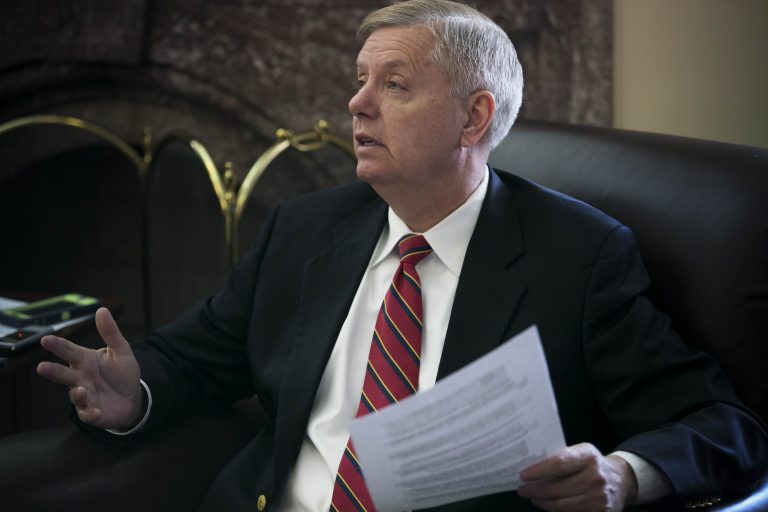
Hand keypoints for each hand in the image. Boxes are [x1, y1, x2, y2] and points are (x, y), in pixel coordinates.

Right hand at [36, 307, 142, 428]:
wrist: (133, 397)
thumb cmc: (122, 373)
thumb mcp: (121, 350)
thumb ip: (110, 332)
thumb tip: (101, 310)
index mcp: (86, 361)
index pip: (69, 351)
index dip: (58, 345)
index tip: (45, 339)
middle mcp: (81, 378)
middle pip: (64, 374)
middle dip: (53, 371)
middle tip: (42, 367)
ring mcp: (85, 396)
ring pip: (75, 395)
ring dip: (76, 393)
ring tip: (81, 390)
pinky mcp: (92, 412)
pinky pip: (88, 414)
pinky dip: (90, 413)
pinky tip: (96, 411)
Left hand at [517, 443, 637, 511]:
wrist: (622, 480)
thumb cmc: (593, 464)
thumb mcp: (581, 453)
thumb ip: (561, 457)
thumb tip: (531, 466)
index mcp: (588, 456)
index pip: (559, 464)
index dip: (539, 471)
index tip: (523, 476)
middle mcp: (595, 477)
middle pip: (557, 488)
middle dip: (535, 490)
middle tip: (522, 490)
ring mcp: (599, 497)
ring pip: (561, 505)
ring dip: (542, 502)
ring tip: (533, 498)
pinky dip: (555, 510)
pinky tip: (547, 505)